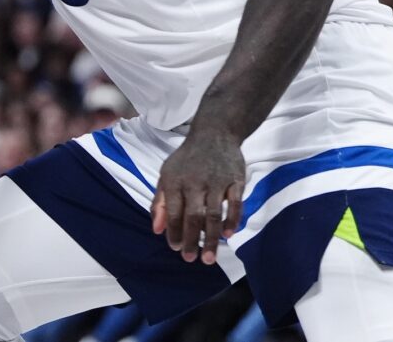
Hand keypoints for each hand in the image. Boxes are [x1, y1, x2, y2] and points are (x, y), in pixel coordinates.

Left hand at [150, 129, 244, 265]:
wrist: (214, 134)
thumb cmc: (187, 160)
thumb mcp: (167, 175)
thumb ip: (161, 203)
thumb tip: (156, 230)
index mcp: (175, 181)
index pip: (174, 212)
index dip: (174, 231)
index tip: (175, 248)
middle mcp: (194, 182)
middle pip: (193, 217)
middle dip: (191, 240)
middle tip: (191, 259)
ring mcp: (216, 182)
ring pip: (213, 214)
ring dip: (211, 238)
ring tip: (209, 258)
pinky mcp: (235, 181)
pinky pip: (235, 204)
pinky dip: (232, 221)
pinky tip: (228, 235)